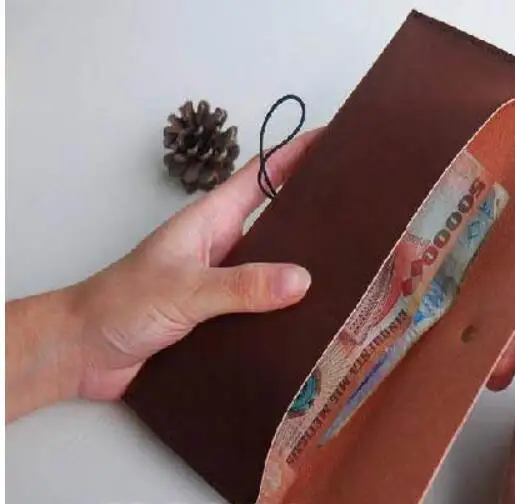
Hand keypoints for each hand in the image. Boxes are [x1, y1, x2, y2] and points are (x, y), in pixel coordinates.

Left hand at [6, 128, 320, 419]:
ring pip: (274, 268)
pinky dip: (287, 312)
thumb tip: (302, 280)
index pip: (261, 177)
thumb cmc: (120, 304)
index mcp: (211, 222)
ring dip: (304, 270)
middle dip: (314, 212)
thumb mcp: (184, 289)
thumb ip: (241, 286)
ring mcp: (222, 283)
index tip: (333, 141)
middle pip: (277, 221)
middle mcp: (222, 248)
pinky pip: (263, 309)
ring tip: (351, 270)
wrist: (81, 353)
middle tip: (359, 211)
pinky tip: (314, 323)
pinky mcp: (220, 318)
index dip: (295, 154)